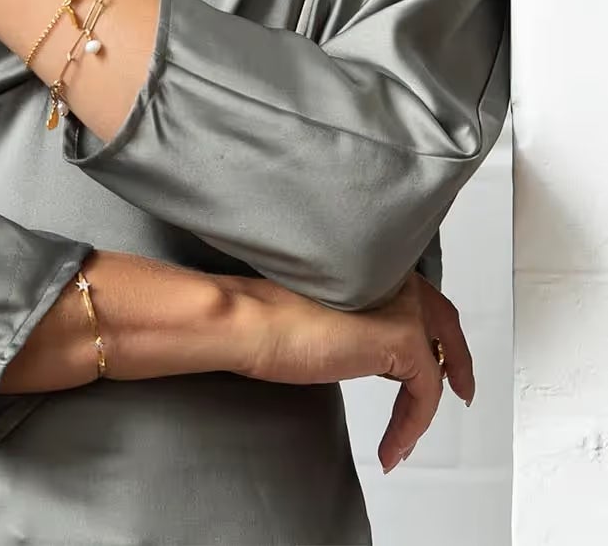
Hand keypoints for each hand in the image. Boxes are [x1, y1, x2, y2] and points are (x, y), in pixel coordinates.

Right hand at [223, 269, 473, 473]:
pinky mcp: (404, 337)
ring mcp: (404, 307)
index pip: (420, 299)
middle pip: (443, 324)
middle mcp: (396, 279)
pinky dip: (411, 425)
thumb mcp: (326, 315)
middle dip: (457, 361)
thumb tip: (368, 348)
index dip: (435, 330)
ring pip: (433, 364)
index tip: (441, 357)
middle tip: (462, 390)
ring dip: (422, 408)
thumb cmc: (269, 317)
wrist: (255, 321)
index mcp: (376, 268)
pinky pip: (425, 392)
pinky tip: (392, 447)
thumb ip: (357, 319)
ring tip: (404, 440)